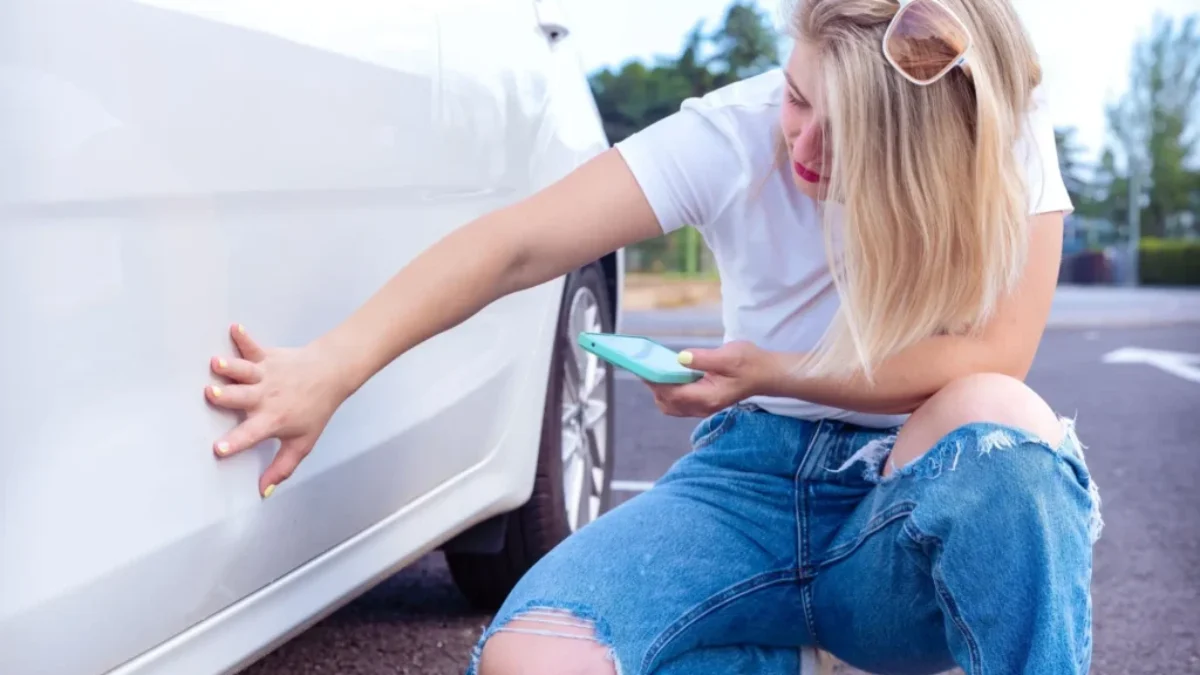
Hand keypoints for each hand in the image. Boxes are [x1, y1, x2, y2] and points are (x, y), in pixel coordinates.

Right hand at [205, 324, 349, 496]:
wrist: (331, 374)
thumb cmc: (315, 409)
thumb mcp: (303, 442)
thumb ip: (282, 468)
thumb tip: (264, 491)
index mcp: (272, 420)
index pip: (251, 435)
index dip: (235, 443)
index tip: (219, 449)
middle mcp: (266, 397)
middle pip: (241, 397)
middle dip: (225, 396)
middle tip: (211, 394)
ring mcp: (266, 375)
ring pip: (244, 371)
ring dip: (230, 367)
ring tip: (216, 363)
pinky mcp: (267, 357)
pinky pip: (253, 346)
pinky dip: (243, 337)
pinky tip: (235, 328)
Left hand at [646, 340, 776, 417]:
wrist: (766, 374)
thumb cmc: (750, 363)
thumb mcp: (729, 356)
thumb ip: (704, 359)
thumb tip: (681, 358)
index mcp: (709, 397)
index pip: (674, 394)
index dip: (657, 382)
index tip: (645, 368)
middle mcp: (704, 406)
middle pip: (668, 402)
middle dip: (654, 386)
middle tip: (645, 366)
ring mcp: (703, 407)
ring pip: (671, 405)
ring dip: (659, 389)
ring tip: (653, 370)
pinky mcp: (702, 402)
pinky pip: (678, 402)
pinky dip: (668, 390)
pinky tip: (667, 374)